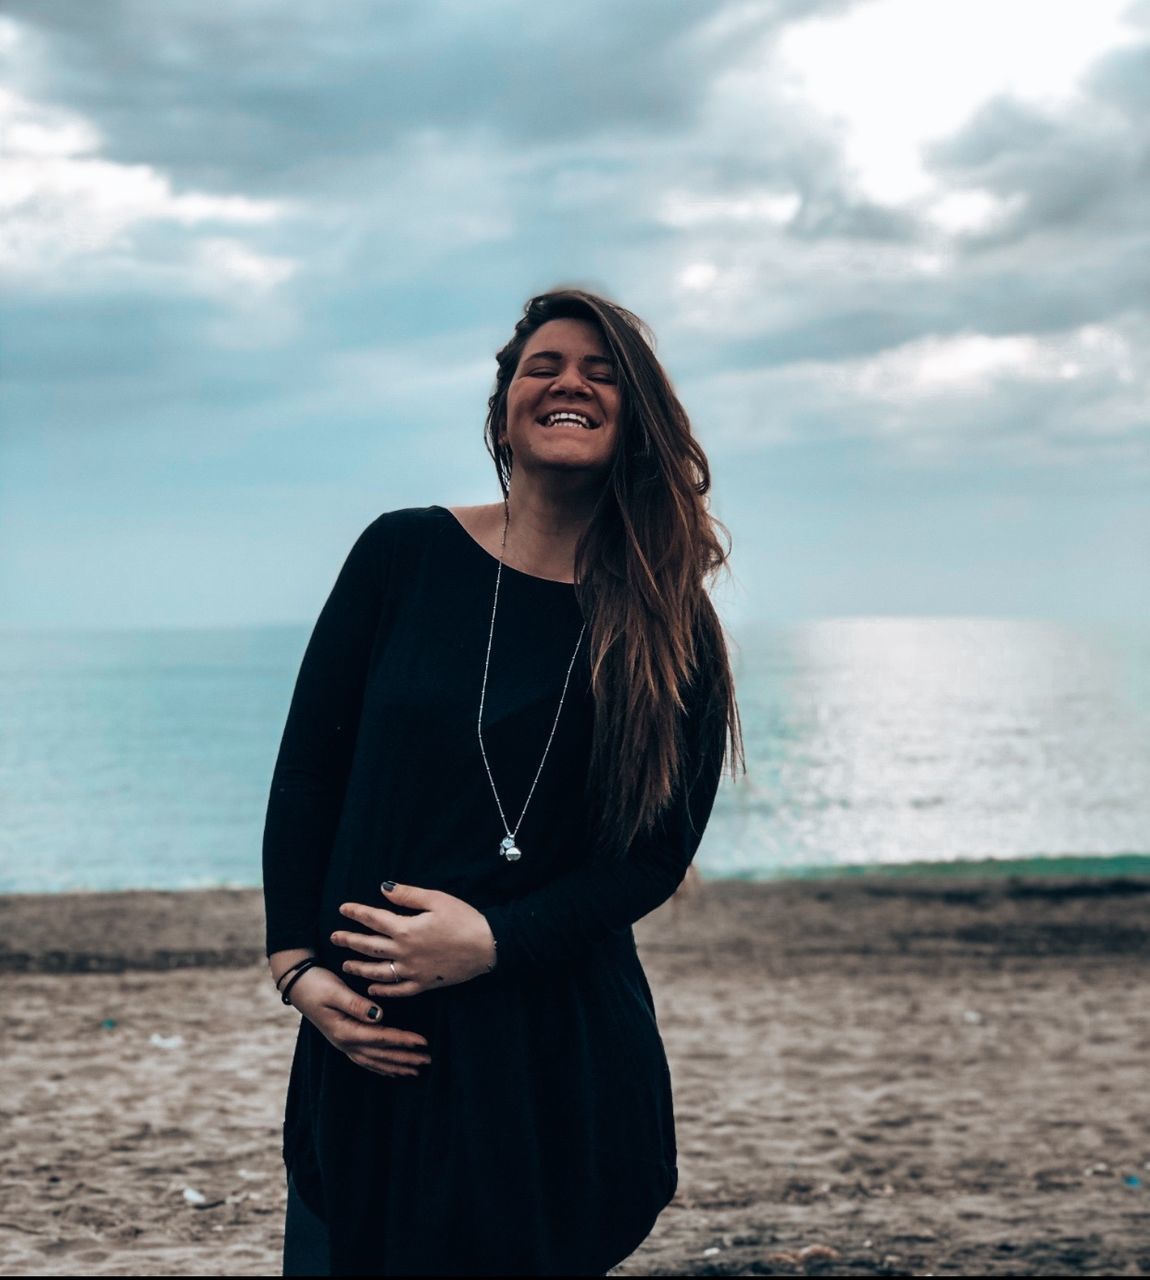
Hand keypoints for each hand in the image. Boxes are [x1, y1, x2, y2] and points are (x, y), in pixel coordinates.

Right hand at [286, 964, 431, 1078]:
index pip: (380, 1038)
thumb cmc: (317, 984)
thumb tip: (378, 1015)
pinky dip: (381, 1066)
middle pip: (380, 1055)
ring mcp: (343, 1043)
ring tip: (416, 1069)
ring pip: (374, 1061)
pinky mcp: (343, 1039)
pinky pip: (366, 1059)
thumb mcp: (335, 991)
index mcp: (345, 1031)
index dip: (403, 1041)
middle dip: (405, 1058)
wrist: (297, 984)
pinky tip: (392, 1070)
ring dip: (395, 1066)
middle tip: (427, 1060)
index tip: (423, 1042)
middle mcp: (345, 1042)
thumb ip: (356, 1004)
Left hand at [331, 882, 496, 997]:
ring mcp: (412, 971)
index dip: (356, 913)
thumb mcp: (436, 899)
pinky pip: (397, 990)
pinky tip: (372, 987)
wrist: (487, 947)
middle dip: (349, 941)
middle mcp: (404, 952)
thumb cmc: (464, 919)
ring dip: (359, 967)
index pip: (374, 919)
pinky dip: (382, 990)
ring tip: (346, 964)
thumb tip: (383, 888)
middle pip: (369, 946)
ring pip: (378, 971)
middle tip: (334, 938)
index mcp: (406, 929)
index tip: (343, 909)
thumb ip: (407, 896)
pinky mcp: (423, 984)